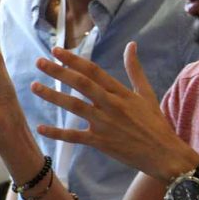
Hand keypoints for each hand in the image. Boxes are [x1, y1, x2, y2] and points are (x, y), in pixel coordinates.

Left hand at [31, 42, 198, 180]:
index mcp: (120, 92)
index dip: (74, 60)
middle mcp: (111, 105)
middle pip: (81, 84)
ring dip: (53, 96)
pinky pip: (75, 136)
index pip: (93, 71)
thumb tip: (131, 45)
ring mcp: (105, 124)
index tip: (56, 50)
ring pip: (74, 106)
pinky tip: (40, 127)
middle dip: (58, 72)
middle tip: (39, 62)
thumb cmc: (155, 123)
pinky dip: (57, 133)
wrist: (164, 154)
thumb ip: (135, 69)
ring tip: (34, 86)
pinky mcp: (100, 142)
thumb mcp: (146, 93)